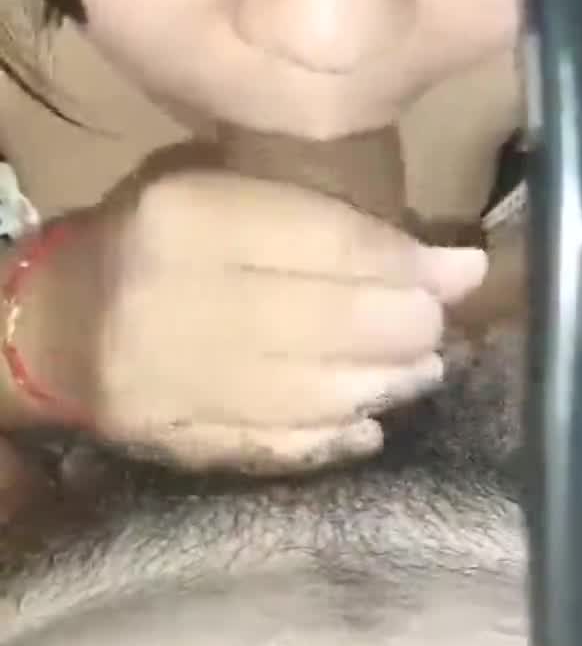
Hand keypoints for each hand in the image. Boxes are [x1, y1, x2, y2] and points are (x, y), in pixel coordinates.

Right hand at [19, 149, 485, 470]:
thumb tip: (462, 267)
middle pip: (329, 321)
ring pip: (313, 392)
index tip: (462, 272)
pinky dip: (338, 437)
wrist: (56, 325)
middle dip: (406, 327)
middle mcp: (174, 298)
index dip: (408, 263)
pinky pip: (281, 446)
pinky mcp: (175, 440)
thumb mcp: (232, 199)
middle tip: (437, 327)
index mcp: (186, 217)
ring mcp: (171, 381)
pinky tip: (370, 423)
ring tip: (418, 370)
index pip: (327, 242)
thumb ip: (338, 226)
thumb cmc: (165, 245)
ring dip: (386, 384)